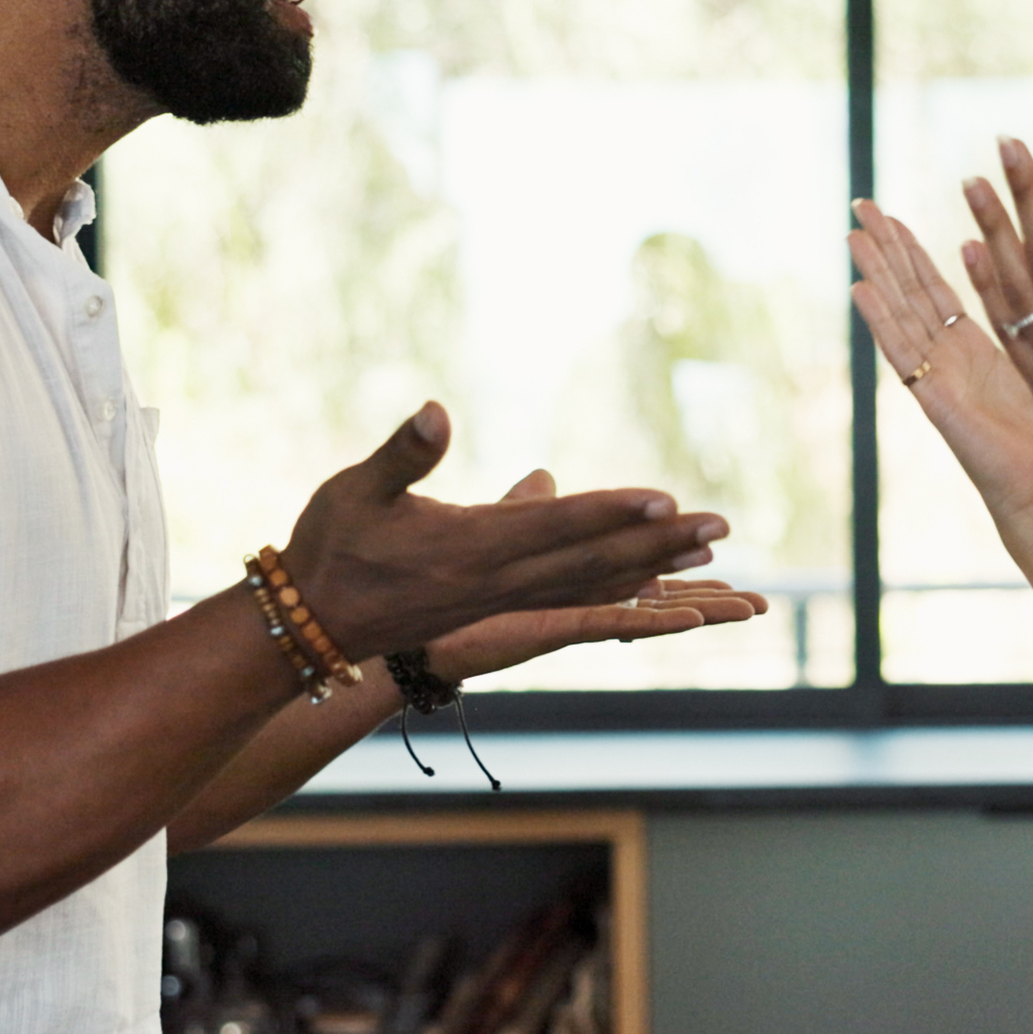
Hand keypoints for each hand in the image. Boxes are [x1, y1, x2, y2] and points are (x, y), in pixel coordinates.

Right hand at [282, 407, 728, 662]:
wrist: (312, 623)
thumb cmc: (332, 546)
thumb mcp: (356, 489)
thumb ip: (403, 453)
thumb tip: (435, 410)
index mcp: (471, 547)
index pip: (557, 525)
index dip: (614, 511)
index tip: (666, 498)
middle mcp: (498, 579)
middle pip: (593, 557)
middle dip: (659, 540)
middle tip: (720, 524)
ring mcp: (503, 598)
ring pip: (591, 580)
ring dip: (652, 564)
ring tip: (706, 550)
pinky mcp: (500, 607)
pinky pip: (573, 596)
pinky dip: (619, 586)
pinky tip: (652, 581)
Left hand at [425, 473, 771, 681]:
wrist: (360, 603)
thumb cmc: (399, 558)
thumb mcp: (472, 517)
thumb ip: (516, 503)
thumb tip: (543, 477)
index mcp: (546, 566)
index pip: (619, 552)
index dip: (666, 542)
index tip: (712, 533)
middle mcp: (560, 594)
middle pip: (647, 585)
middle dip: (701, 584)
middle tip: (761, 596)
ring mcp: (557, 612)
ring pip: (642, 606)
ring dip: (697, 607)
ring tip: (753, 609)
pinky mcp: (543, 626)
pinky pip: (609, 621)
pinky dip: (654, 620)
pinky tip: (697, 620)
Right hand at [851, 196, 1032, 529]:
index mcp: (971, 347)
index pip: (935, 288)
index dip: (914, 252)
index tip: (893, 216)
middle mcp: (946, 356)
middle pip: (909, 291)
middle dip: (886, 247)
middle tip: (861, 203)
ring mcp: (935, 376)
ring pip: (899, 313)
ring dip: (876, 272)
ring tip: (853, 232)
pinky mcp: (934, 398)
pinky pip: (902, 353)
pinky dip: (881, 321)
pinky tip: (860, 288)